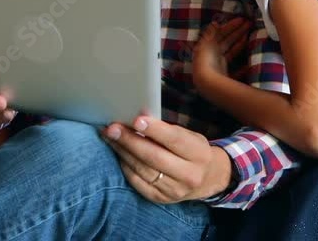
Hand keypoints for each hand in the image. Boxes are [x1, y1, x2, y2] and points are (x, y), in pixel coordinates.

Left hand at [102, 117, 232, 203]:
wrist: (207, 179)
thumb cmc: (193, 151)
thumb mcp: (189, 137)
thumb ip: (167, 130)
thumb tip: (139, 118)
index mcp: (199, 154)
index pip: (174, 140)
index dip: (155, 130)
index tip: (136, 120)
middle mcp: (189, 175)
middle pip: (154, 157)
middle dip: (130, 141)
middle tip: (112, 128)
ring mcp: (174, 190)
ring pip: (143, 169)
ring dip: (123, 152)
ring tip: (110, 137)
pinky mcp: (161, 199)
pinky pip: (138, 182)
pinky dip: (126, 166)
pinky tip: (119, 153)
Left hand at [193, 18, 250, 86]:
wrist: (207, 83)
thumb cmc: (206, 61)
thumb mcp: (207, 44)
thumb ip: (211, 33)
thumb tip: (214, 23)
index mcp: (207, 47)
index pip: (220, 34)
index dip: (231, 26)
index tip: (242, 19)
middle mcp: (213, 56)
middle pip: (227, 42)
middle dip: (238, 32)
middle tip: (250, 24)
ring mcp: (220, 67)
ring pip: (232, 52)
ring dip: (241, 44)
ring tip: (253, 36)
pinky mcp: (227, 78)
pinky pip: (236, 71)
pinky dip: (243, 68)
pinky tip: (249, 63)